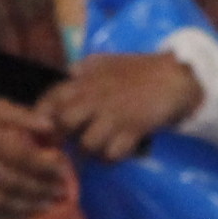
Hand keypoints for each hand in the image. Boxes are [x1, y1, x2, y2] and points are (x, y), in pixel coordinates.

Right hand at [0, 96, 73, 218]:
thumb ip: (23, 117)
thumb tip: (52, 126)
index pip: (20, 154)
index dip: (43, 164)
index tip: (63, 166)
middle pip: (13, 181)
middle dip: (42, 189)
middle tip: (64, 192)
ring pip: (1, 200)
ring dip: (29, 205)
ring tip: (50, 205)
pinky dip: (8, 216)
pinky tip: (26, 216)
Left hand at [42, 50, 203, 160]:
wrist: (175, 77)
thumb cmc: (140, 69)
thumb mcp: (108, 61)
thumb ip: (85, 68)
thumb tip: (68, 72)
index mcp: (86, 80)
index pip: (51, 99)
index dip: (43, 117)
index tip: (45, 128)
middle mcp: (95, 98)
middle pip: (64, 125)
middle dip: (65, 137)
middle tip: (72, 142)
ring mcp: (113, 116)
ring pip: (87, 145)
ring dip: (91, 151)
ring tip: (99, 148)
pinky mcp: (132, 130)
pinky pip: (111, 155)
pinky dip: (112, 158)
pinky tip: (117, 150)